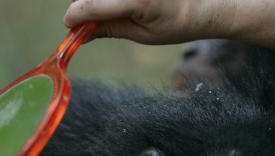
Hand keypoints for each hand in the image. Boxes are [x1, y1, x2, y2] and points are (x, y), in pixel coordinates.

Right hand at [63, 0, 235, 44]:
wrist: (206, 4)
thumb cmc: (178, 24)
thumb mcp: (143, 34)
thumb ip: (109, 28)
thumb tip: (81, 33)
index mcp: (138, 0)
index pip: (92, 4)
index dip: (76, 16)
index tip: (69, 25)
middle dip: (84, 6)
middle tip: (87, 22)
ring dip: (97, 0)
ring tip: (112, 12)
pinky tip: (117, 5)